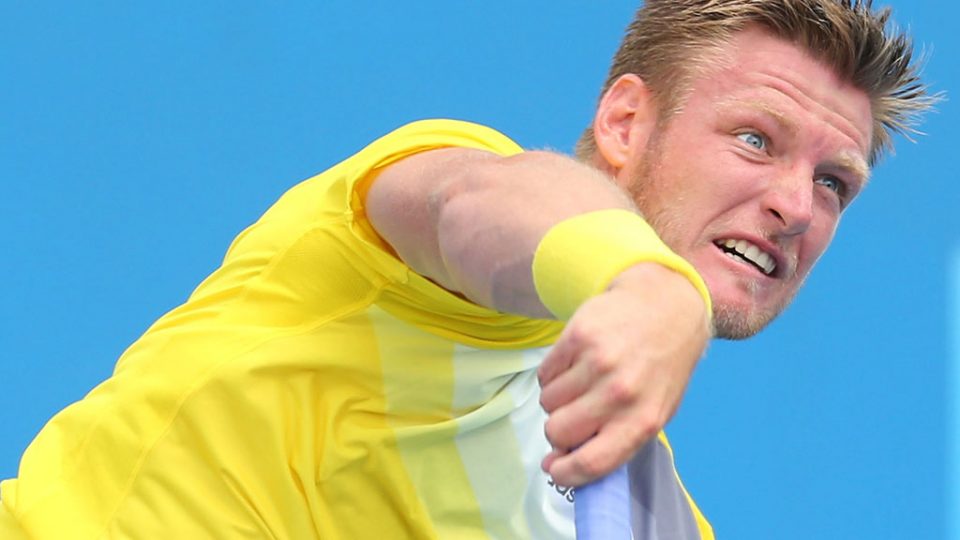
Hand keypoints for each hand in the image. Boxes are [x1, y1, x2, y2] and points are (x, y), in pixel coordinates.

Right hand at [537, 262, 710, 486]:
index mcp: (643, 420)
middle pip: (559, 431)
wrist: (667, 306)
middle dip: (559, 429)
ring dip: (557, 399)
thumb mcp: (654, 411)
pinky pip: (545, 373)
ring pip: (547, 401)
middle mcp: (621, 392)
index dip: (565, 473)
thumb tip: (558, 463)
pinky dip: (554, 375)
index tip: (553, 469)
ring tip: (581, 383)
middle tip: (574, 415)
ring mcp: (598, 361)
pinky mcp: (578, 335)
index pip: (593, 461)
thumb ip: (613, 441)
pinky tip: (576, 364)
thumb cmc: (660, 367)